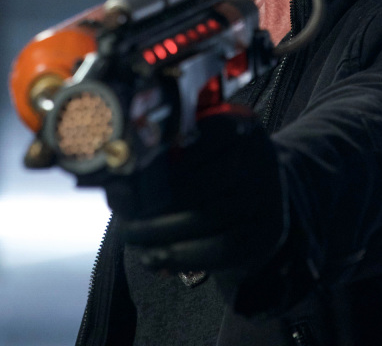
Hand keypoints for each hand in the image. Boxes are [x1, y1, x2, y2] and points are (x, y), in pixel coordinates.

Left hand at [114, 112, 286, 274]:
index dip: (150, 167)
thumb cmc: (215, 170)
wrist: (263, 199)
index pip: (187, 144)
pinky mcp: (264, 232)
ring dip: (159, 233)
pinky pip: (217, 249)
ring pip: (202, 219)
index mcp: (236, 126)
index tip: (121, 183)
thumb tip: (117, 185)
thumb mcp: (196, 151)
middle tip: (121, 215)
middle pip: (193, 185)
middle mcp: (258, 158)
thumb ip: (158, 160)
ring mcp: (265, 197)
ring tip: (132, 236)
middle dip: (149, 205)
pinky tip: (156, 256)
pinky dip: (181, 255)